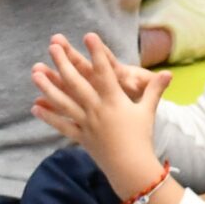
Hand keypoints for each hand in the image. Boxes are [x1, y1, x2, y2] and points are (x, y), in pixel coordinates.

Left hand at [31, 32, 167, 180]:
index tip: (89, 36)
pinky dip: (48, 116)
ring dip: (48, 86)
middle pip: (77, 83)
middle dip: (63, 63)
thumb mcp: (148, 111)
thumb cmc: (141, 137)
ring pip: (63, 102)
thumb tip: (169, 73)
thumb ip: (155, 90)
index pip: (104, 72)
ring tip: (35, 72)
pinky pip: (61, 125)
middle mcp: (97, 110)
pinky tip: (35, 106)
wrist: (131, 167)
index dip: (97, 53)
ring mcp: (86, 124)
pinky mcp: (80, 136)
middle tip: (53, 46)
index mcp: (114, 101)